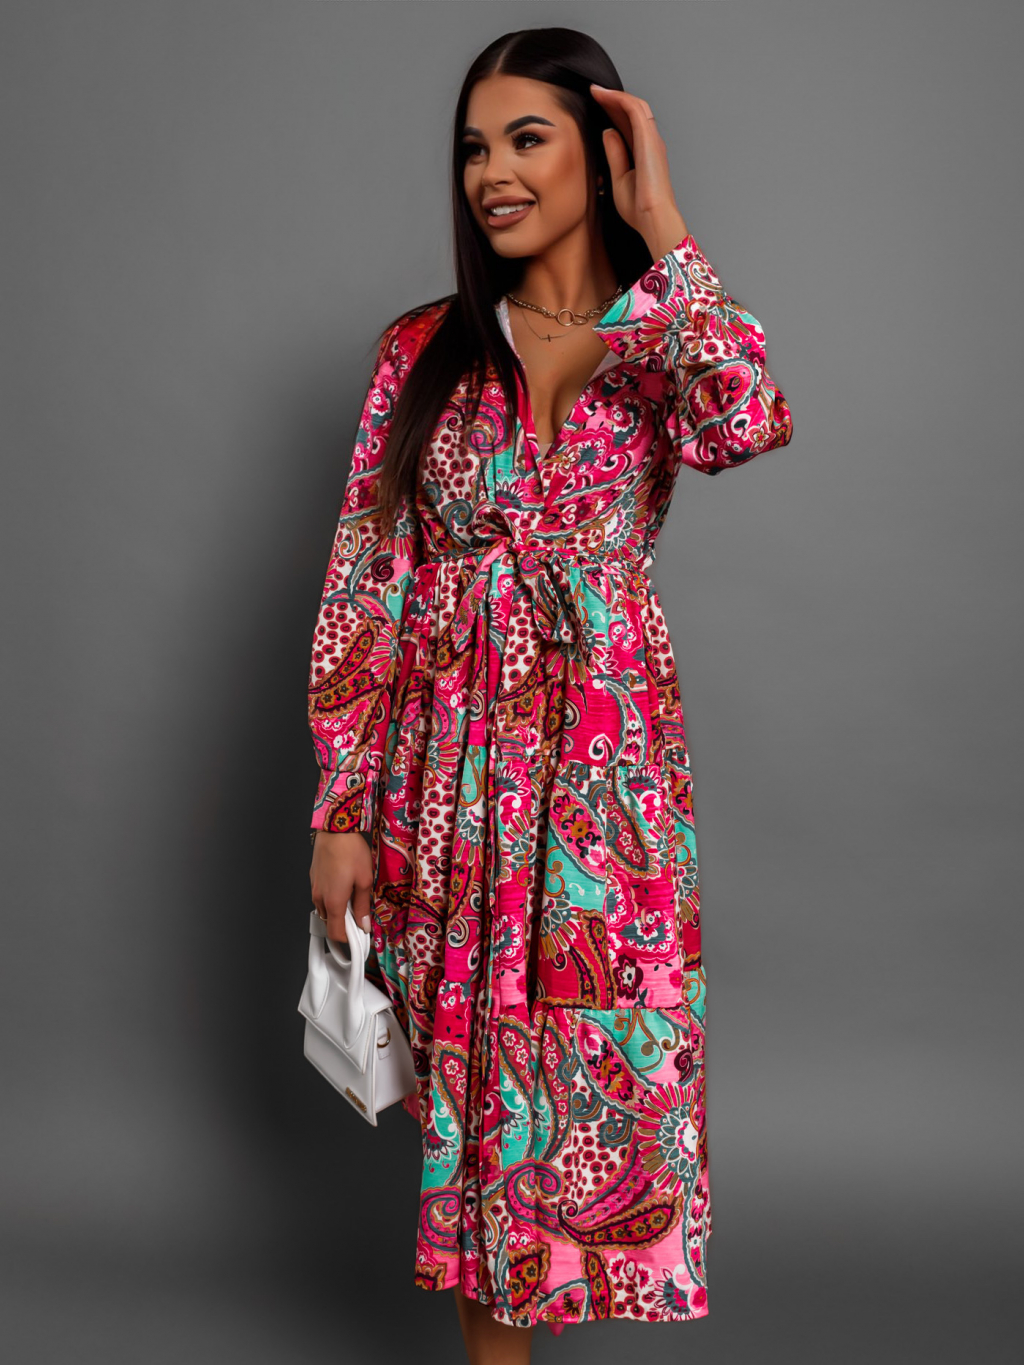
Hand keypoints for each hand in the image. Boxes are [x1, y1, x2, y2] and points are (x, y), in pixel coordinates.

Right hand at [309, 830, 372, 941]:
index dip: (346, 940)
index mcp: (333, 901)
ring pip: (324, 909)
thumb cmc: (351, 851)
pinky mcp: (313, 878)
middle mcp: (320, 898)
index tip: (358, 937)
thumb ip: (363, 905)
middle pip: (328, 923)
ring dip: (337, 911)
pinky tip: (343, 886)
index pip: (335, 933)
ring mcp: (314, 887)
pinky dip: (331, 899)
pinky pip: (321, 896)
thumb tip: (364, 924)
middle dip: (343, 925)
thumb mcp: (365, 880)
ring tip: (352, 899)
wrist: (335, 829)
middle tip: (358, 917)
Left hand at [589, 84, 688, 259]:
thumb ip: (614, 154)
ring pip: (634, 106)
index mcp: (644, 153)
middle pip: (632, 112)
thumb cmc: (639, 207)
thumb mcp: (619, 178)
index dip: (613, 112)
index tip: (596, 105)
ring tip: (597, 90)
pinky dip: (619, 99)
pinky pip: (634, 109)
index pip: (629, 125)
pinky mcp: (649, 138)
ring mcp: (651, 139)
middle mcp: (650, 142)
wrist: (651, 217)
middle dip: (613, 100)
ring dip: (615, 96)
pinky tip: (604, 95)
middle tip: (594, 93)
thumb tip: (608, 132)